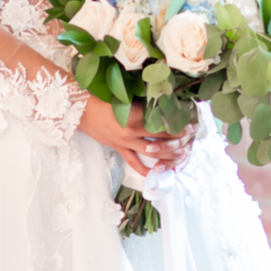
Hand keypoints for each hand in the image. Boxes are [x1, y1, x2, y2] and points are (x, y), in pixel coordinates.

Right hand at [78, 95, 196, 179]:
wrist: (80, 109)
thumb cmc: (103, 98)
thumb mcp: (126, 98)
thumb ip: (144, 103)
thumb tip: (164, 103)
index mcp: (135, 116)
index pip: (162, 124)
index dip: (178, 126)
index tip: (190, 126)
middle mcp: (131, 132)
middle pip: (161, 140)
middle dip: (178, 142)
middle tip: (190, 141)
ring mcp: (125, 143)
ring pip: (152, 153)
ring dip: (168, 156)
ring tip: (181, 156)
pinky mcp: (118, 149)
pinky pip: (134, 163)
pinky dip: (146, 170)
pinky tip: (157, 173)